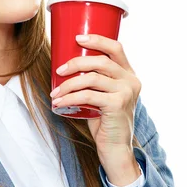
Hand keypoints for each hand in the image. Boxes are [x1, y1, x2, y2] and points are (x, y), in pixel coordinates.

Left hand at [50, 33, 140, 159]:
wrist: (116, 148)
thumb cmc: (105, 121)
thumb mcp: (103, 96)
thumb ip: (94, 81)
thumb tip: (67, 66)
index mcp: (129, 74)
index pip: (116, 47)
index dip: (97, 39)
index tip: (77, 38)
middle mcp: (131, 81)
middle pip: (101, 61)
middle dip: (75, 63)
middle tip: (59, 70)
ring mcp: (126, 93)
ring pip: (91, 79)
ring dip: (68, 84)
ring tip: (55, 93)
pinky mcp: (118, 105)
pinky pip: (87, 96)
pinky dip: (69, 98)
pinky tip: (59, 103)